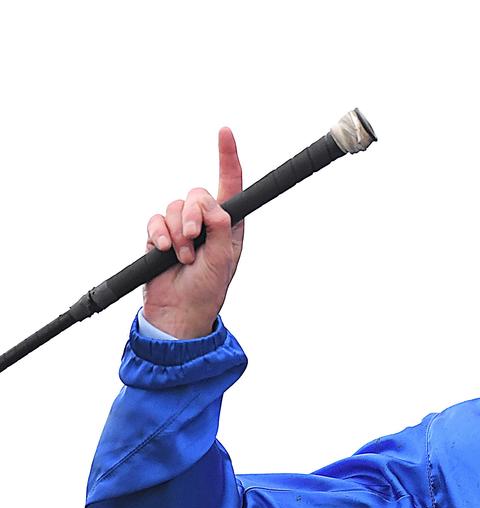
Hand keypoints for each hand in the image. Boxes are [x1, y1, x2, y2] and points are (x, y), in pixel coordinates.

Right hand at [141, 128, 243, 338]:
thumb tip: (214, 207)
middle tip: (194, 238)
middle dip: (194, 215)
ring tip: (183, 257)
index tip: (224, 132)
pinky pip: (155, 220)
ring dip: (177, 233)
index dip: (227, 158)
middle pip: (197, 194)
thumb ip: (220, 230)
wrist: (178, 310)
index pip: (231, 185)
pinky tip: (165, 252)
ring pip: (174, 207)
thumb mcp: (222, 260)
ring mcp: (182, 227)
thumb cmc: (207, 289)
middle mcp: (207, 221)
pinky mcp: (160, 235)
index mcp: (229, 224)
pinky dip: (158, 235)